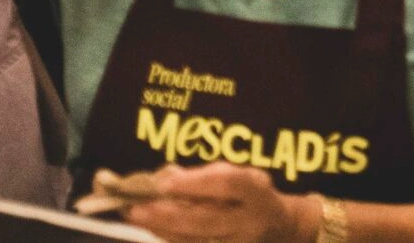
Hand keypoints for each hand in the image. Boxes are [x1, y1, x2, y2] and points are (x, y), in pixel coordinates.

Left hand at [123, 162, 308, 242]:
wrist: (279, 230)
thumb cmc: (250, 196)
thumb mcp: (239, 176)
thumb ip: (204, 176)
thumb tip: (162, 178)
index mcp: (257, 193)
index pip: (229, 185)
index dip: (196, 183)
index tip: (165, 181)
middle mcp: (250, 223)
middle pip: (206, 221)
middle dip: (167, 214)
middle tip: (136, 207)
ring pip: (194, 241)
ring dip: (160, 229)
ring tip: (134, 215)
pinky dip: (169, 238)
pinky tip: (152, 227)